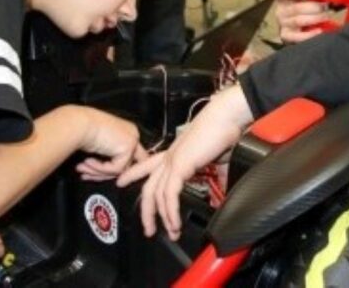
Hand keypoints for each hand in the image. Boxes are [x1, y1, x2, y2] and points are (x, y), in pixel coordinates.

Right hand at [76, 108, 146, 179]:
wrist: (77, 124)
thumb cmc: (82, 129)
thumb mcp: (98, 144)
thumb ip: (108, 156)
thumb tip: (107, 173)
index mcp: (127, 131)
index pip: (126, 157)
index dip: (109, 169)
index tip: (91, 173)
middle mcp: (133, 134)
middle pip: (124, 165)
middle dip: (103, 173)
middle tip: (85, 174)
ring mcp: (132, 140)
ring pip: (120, 169)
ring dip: (98, 171)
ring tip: (81, 168)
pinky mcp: (128, 147)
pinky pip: (116, 168)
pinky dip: (100, 168)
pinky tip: (87, 161)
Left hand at [117, 86, 252, 239]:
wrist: (226, 117)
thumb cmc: (223, 131)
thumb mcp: (219, 159)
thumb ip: (218, 176)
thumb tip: (223, 189)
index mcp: (175, 152)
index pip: (147, 164)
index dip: (133, 173)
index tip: (122, 181)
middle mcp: (169, 156)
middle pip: (149, 187)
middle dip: (146, 211)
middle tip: (148, 229)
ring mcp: (172, 161)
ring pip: (157, 194)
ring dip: (162, 217)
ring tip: (170, 232)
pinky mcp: (179, 165)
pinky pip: (169, 194)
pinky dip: (171, 211)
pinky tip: (174, 222)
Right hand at [275, 0, 329, 42]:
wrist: (298, 28)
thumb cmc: (303, 8)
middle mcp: (280, 11)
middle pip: (296, 8)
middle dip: (314, 7)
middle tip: (325, 7)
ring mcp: (283, 24)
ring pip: (299, 20)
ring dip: (315, 18)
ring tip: (325, 16)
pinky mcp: (286, 36)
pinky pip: (297, 37)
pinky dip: (310, 34)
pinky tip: (319, 30)